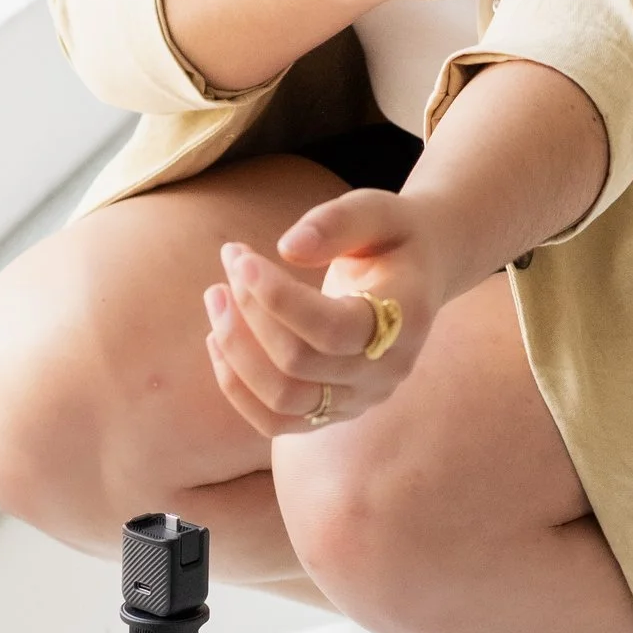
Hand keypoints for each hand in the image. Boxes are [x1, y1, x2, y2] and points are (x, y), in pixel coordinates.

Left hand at [202, 188, 467, 440]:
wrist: (417, 274)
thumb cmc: (391, 236)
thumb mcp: (377, 210)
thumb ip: (337, 223)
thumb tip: (287, 247)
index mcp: (405, 320)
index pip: (333, 329)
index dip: (278, 299)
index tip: (240, 258)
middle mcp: (386, 371)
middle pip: (298, 364)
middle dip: (250, 313)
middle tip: (230, 260)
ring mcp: (360, 398)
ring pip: (282, 400)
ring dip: (235, 352)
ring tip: (216, 298)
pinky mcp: (333, 411)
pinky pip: (275, 421)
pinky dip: (237, 387)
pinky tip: (218, 341)